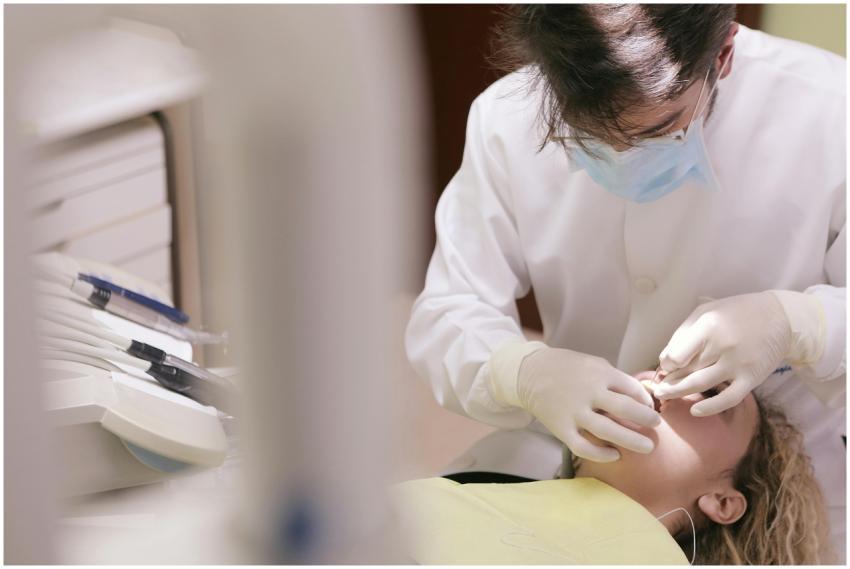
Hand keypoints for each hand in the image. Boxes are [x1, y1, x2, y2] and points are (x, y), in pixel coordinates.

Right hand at [494, 345, 660, 461]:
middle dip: (647, 419)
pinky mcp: (561, 428)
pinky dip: (601, 454)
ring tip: (648, 447)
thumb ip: (615, 378)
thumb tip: (641, 397)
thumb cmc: (567, 367)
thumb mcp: (593, 362)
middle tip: (657, 426)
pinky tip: (615, 455)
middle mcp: (588, 392)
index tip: (650, 407)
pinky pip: (583, 447)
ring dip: (632, 440)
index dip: (646, 400)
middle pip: (625, 409)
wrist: (529, 373)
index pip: (632, 388)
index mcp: (599, 373)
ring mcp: (574, 411)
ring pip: (608, 430)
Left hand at [654, 292, 791, 415]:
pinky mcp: (751, 378)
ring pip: (700, 384)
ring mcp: (737, 363)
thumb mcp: (706, 311)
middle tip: (657, 388)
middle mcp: (722, 345)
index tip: (666, 366)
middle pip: (686, 370)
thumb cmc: (737, 312)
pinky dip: (710, 407)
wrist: (781, 318)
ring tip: (664, 396)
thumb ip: (684, 333)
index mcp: (708, 326)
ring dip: (679, 392)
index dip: (667, 364)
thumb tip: (665, 358)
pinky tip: (694, 411)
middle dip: (669, 381)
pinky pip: (729, 398)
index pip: (677, 354)